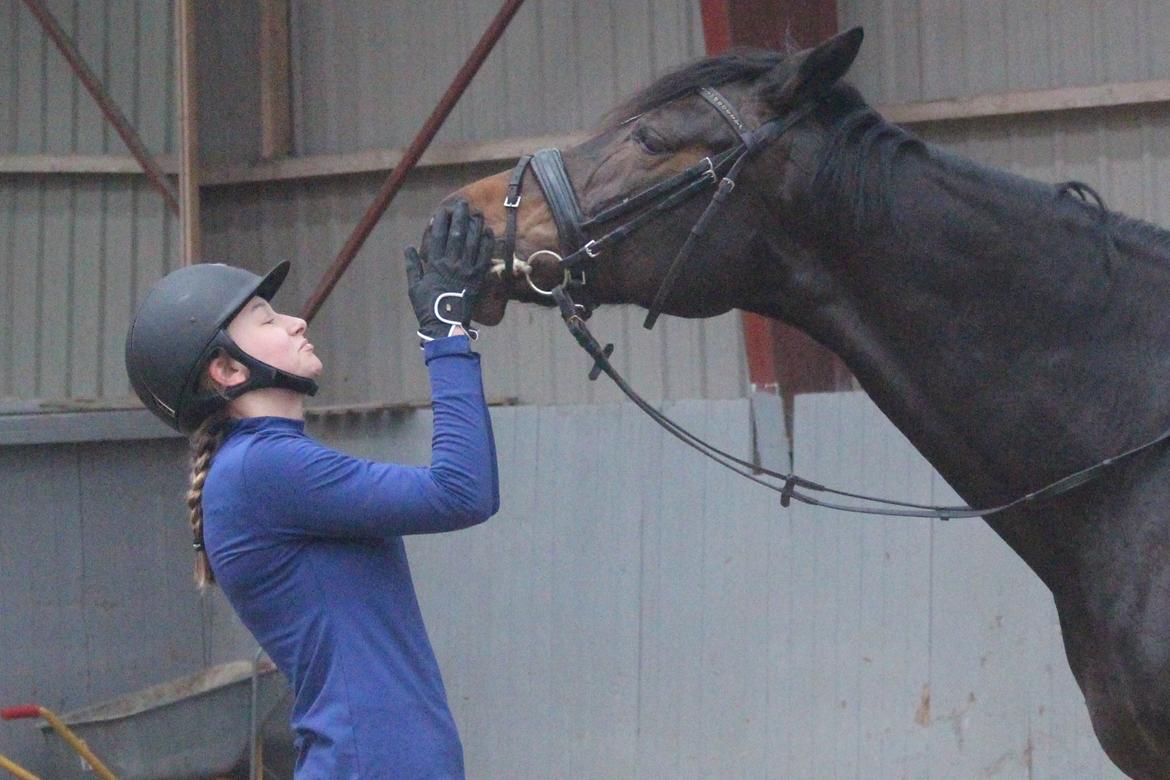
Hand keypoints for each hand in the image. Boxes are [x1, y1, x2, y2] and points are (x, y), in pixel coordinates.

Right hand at [405, 200, 493, 341]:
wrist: (446, 324)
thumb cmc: (428, 306)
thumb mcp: (414, 286)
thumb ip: (412, 266)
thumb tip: (409, 248)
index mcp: (434, 264)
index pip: (438, 236)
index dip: (441, 221)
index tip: (443, 210)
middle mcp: (451, 263)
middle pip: (457, 233)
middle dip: (460, 216)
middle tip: (463, 204)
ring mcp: (466, 269)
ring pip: (472, 241)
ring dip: (474, 225)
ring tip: (476, 213)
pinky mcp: (478, 277)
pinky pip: (484, 255)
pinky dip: (486, 242)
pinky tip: (487, 231)